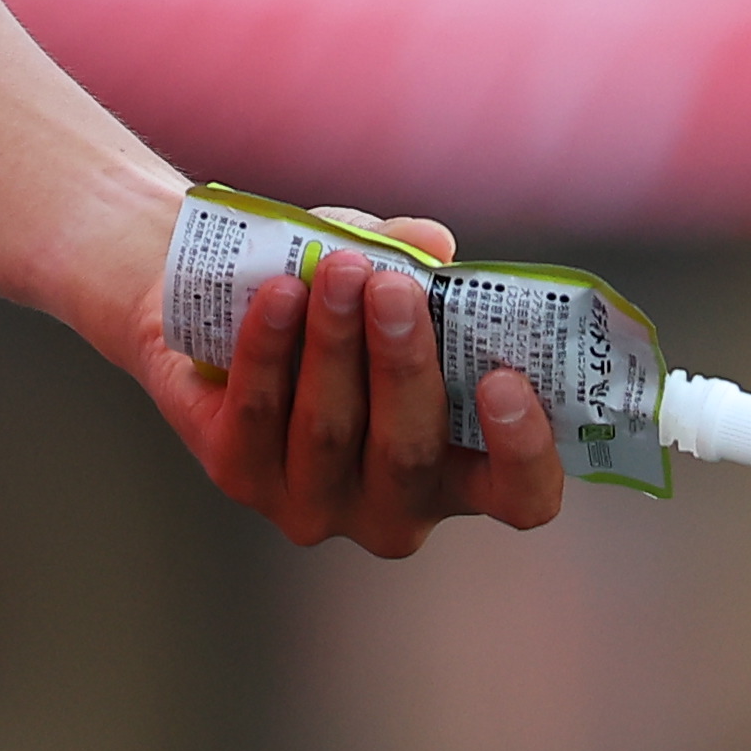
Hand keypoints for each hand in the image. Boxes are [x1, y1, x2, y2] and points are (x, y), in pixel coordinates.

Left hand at [125, 208, 568, 555]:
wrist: (227, 307)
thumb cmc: (341, 302)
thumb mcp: (388, 274)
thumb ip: (413, 257)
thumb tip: (431, 244)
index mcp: (461, 471)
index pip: (520, 495)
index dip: (523, 451)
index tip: (503, 380)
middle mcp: (394, 506)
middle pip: (409, 454)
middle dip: (402, 364)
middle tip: (393, 289)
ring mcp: (314, 504)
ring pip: (330, 431)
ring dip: (334, 342)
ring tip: (337, 269)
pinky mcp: (241, 477)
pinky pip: (258, 415)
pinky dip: (268, 349)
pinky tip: (278, 295)